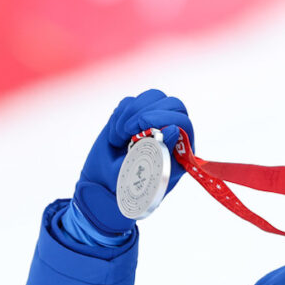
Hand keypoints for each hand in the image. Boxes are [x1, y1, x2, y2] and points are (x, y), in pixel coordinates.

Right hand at [73, 89, 193, 234]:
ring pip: (153, 97)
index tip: (139, 131)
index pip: (182, 121)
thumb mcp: (142, 175)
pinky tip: (115, 137)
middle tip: (128, 130)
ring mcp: (152, 121)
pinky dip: (119, 116)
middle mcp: (170, 132)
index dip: (162, 119)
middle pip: (173, 103)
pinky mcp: (133, 116)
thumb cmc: (128, 187)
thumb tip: (174, 129)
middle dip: (147, 112)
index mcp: (180, 150)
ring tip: (119, 137)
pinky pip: (130, 102)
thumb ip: (161, 153)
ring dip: (131, 113)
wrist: (102, 186)